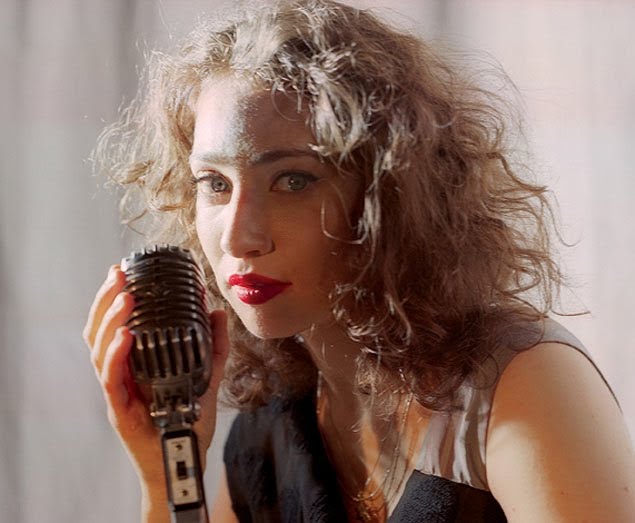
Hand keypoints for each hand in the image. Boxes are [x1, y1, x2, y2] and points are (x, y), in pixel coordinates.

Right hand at [83, 265, 229, 506]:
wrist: (184, 459)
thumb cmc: (187, 419)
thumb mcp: (206, 376)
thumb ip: (214, 346)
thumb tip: (218, 311)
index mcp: (134, 363)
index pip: (114, 325)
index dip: (113, 298)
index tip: (122, 271)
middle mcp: (120, 373)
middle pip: (99, 331)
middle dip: (105, 300)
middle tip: (118, 274)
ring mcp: (118, 392)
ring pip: (99, 350)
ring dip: (109, 321)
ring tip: (125, 297)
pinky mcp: (120, 410)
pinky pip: (112, 379)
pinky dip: (116, 355)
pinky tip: (126, 335)